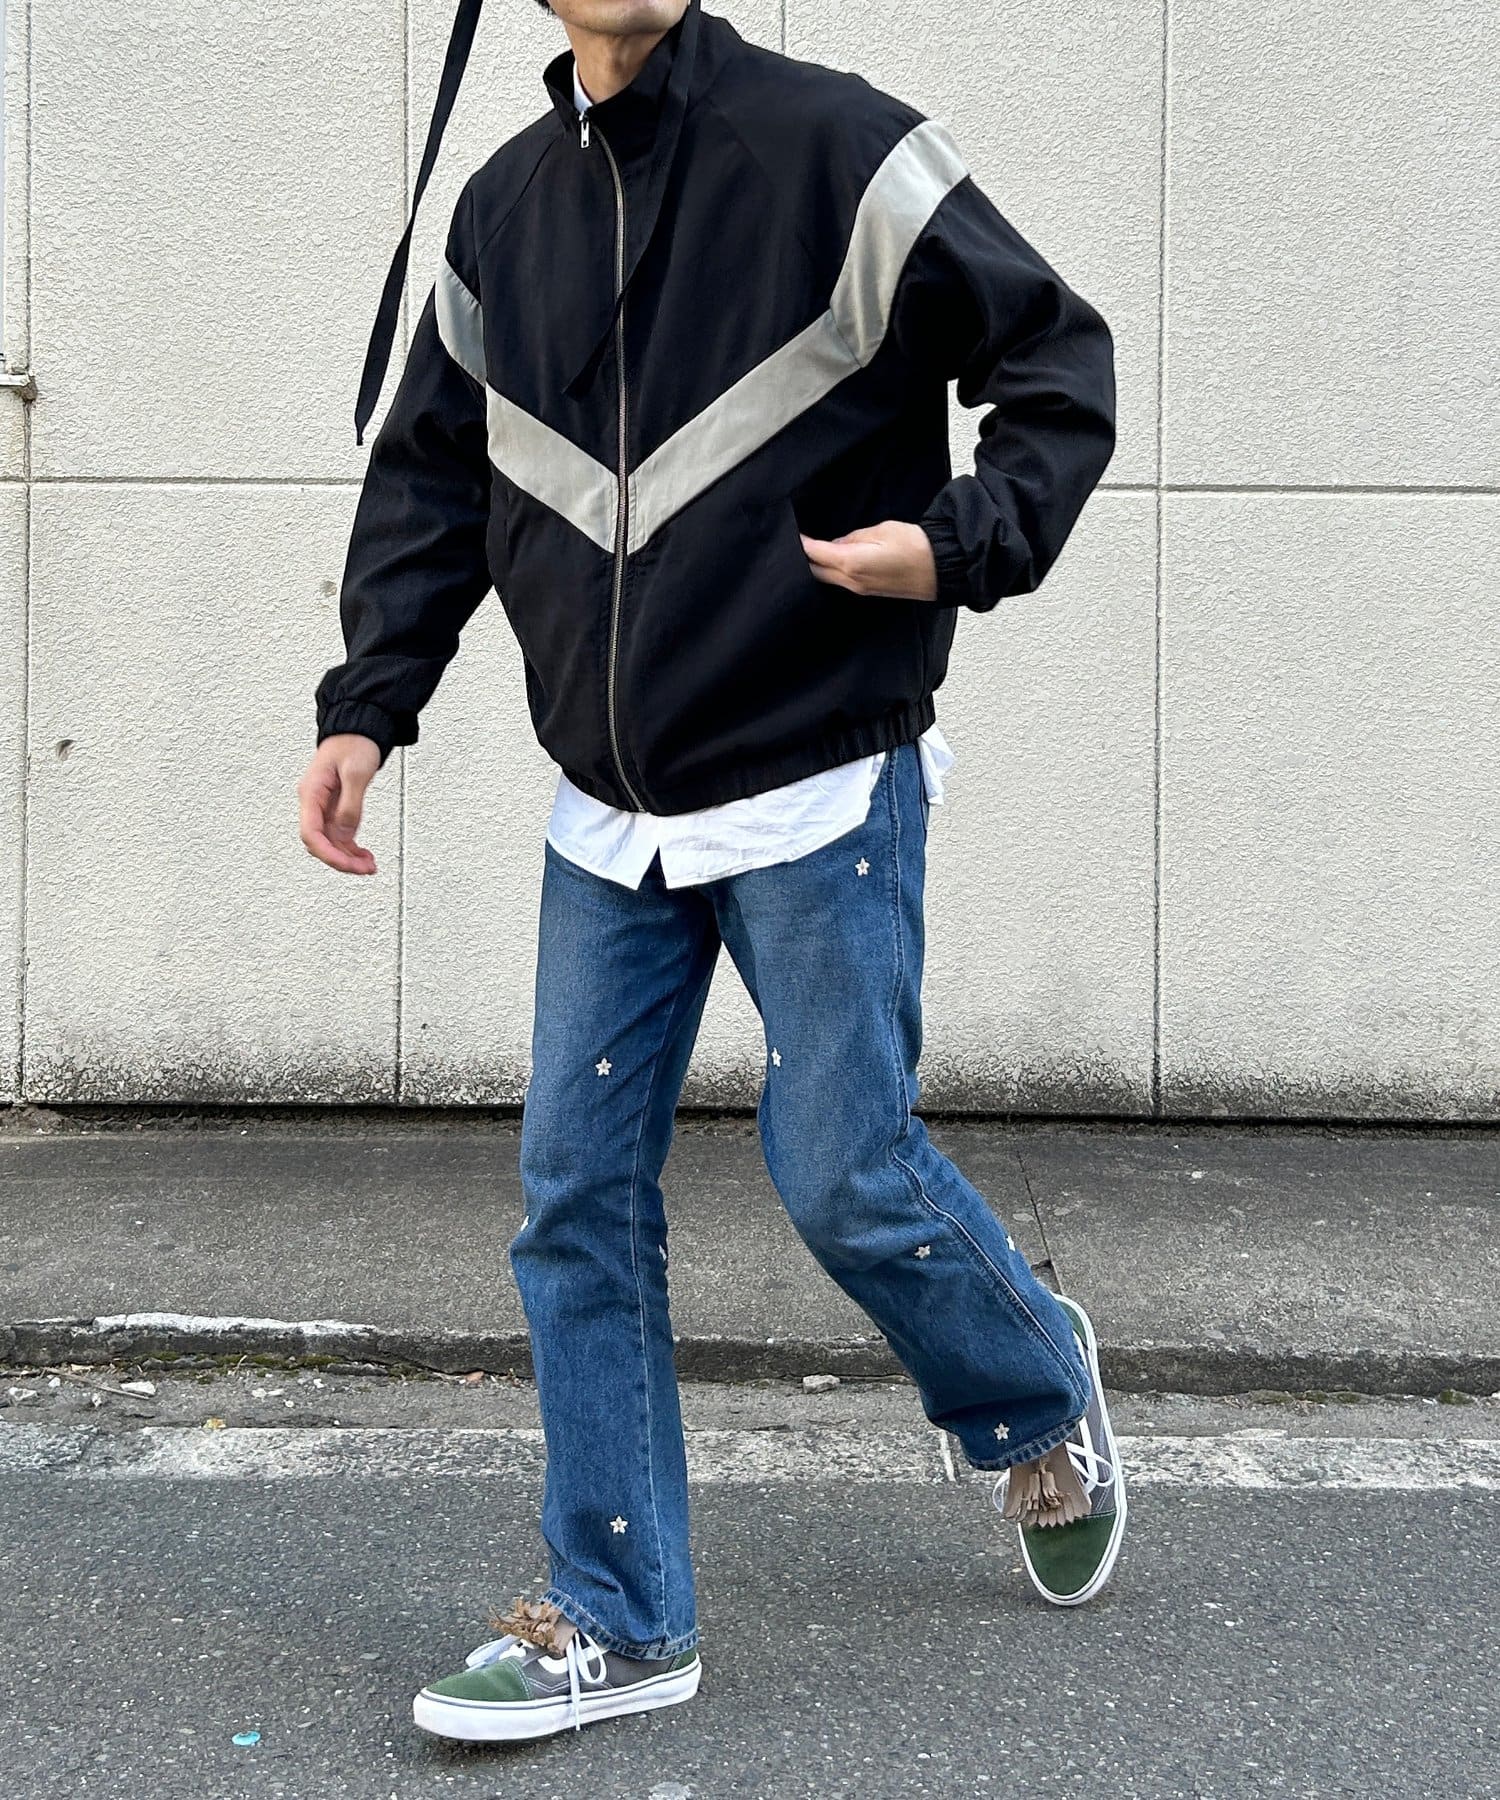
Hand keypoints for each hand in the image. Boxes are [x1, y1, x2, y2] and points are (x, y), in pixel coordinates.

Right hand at [298, 734, 381, 874]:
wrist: (359, 729)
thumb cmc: (354, 744)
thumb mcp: (357, 773)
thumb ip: (351, 804)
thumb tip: (345, 834)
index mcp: (312, 792)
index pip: (311, 833)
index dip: (328, 854)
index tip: (348, 864)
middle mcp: (314, 802)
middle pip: (319, 843)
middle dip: (341, 860)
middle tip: (365, 869)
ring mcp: (323, 807)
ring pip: (330, 842)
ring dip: (348, 857)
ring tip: (369, 866)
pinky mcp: (334, 808)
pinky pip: (339, 835)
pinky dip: (350, 848)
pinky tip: (363, 855)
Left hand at [800, 520, 938, 601]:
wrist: (942, 569)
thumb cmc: (918, 548)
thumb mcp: (882, 530)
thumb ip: (854, 537)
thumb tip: (838, 544)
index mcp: (852, 563)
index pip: (815, 553)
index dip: (801, 543)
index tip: (793, 533)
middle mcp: (852, 581)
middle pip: (816, 570)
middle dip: (805, 557)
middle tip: (798, 541)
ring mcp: (860, 590)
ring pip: (827, 578)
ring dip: (817, 565)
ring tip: (812, 549)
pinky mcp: (868, 592)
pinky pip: (841, 582)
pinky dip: (831, 571)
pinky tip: (831, 560)